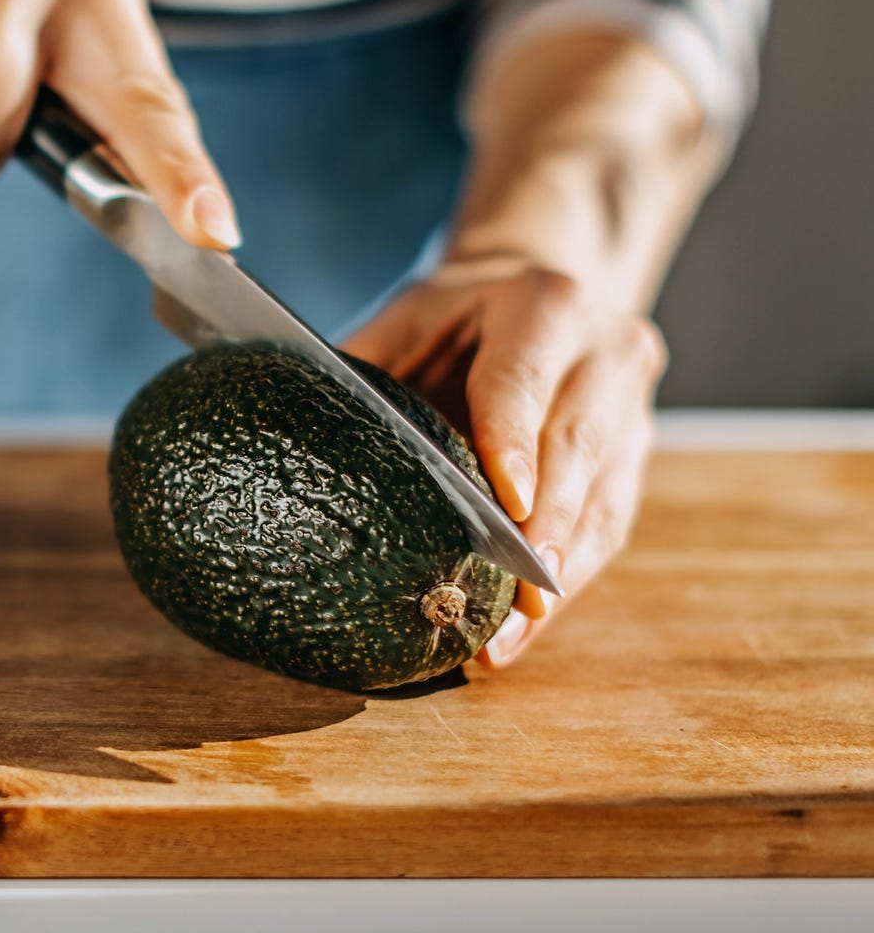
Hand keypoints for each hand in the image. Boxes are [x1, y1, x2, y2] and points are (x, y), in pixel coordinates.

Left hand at [342, 255, 667, 668]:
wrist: (537, 292)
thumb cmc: (454, 315)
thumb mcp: (408, 316)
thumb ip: (371, 363)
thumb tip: (297, 422)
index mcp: (546, 306)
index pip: (523, 383)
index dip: (514, 445)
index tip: (508, 507)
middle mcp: (606, 355)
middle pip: (575, 450)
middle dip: (543, 531)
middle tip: (514, 598)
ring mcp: (632, 410)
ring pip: (600, 501)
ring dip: (558, 578)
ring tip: (508, 640)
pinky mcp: (634, 458)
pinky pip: (607, 526)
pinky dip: (567, 581)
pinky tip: (527, 627)